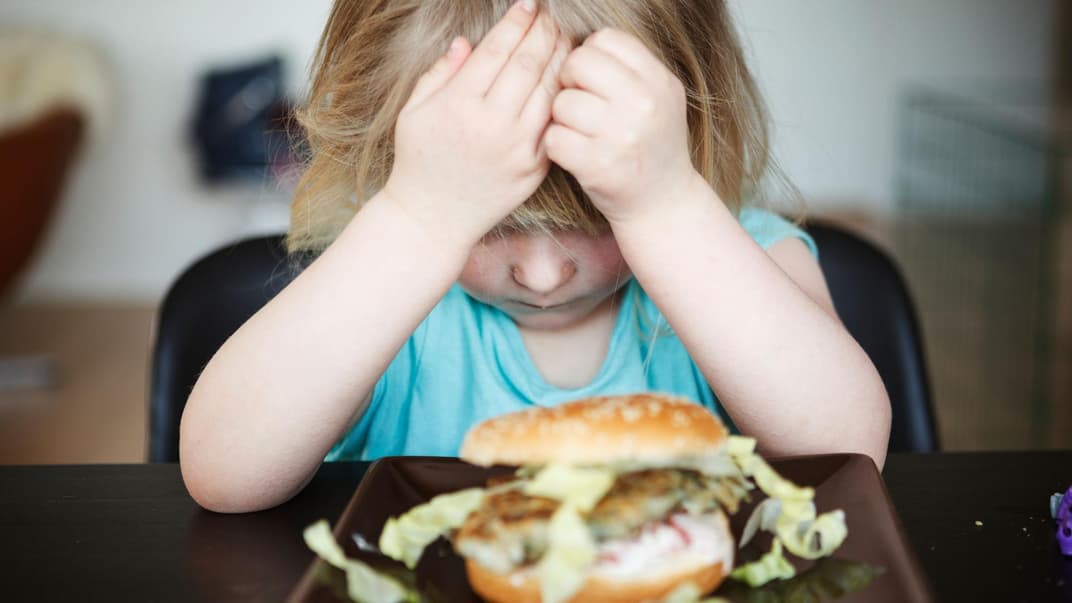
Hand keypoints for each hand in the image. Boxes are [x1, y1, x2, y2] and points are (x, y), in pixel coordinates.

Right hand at [382, 1, 569, 243]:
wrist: (433, 219)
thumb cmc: (419, 161)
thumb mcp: (413, 112)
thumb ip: (440, 74)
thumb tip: (467, 43)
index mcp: (459, 105)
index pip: (497, 50)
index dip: (516, 22)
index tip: (527, 4)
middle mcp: (492, 124)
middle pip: (529, 64)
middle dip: (544, 32)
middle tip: (551, 15)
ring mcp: (518, 148)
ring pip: (549, 90)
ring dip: (560, 59)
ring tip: (564, 39)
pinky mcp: (535, 166)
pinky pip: (555, 122)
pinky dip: (563, 96)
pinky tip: (566, 79)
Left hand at [546, 29, 698, 226]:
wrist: (664, 203)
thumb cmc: (650, 146)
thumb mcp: (660, 99)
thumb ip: (629, 69)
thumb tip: (580, 46)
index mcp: (659, 81)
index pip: (606, 39)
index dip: (590, 56)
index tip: (594, 79)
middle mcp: (643, 105)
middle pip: (579, 63)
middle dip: (570, 81)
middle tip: (579, 103)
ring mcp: (620, 136)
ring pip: (562, 102)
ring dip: (562, 117)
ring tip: (580, 131)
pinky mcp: (597, 166)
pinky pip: (554, 137)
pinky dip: (557, 145)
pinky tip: (573, 153)